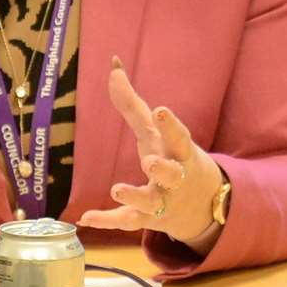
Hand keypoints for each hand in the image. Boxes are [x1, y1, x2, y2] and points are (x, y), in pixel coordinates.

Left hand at [80, 57, 224, 246]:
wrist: (202, 204)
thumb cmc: (173, 157)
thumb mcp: (156, 133)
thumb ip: (132, 103)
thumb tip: (113, 65)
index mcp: (180, 152)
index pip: (179, 137)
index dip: (170, 125)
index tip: (162, 111)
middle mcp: (175, 177)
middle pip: (172, 173)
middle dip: (163, 168)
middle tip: (150, 162)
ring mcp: (162, 201)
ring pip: (150, 201)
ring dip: (135, 195)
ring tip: (117, 188)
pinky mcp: (147, 220)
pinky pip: (127, 221)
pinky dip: (107, 221)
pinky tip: (85, 217)